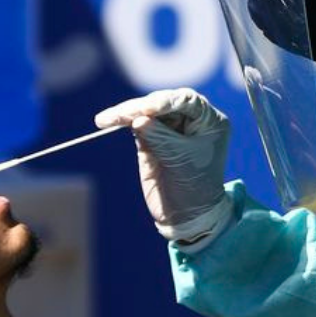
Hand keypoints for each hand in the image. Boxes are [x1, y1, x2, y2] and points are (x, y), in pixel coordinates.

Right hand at [95, 87, 232, 249]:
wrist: (186, 215)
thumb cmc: (194, 186)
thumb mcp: (181, 159)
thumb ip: (160, 137)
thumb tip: (138, 118)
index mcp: (208, 120)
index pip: (186, 101)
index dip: (165, 101)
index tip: (147, 109)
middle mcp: (190, 119)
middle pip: (164, 103)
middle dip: (140, 107)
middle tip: (121, 115)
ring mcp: (170, 127)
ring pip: (147, 111)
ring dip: (127, 112)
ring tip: (107, 119)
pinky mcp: (152, 137)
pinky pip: (137, 124)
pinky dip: (123, 121)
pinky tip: (109, 121)